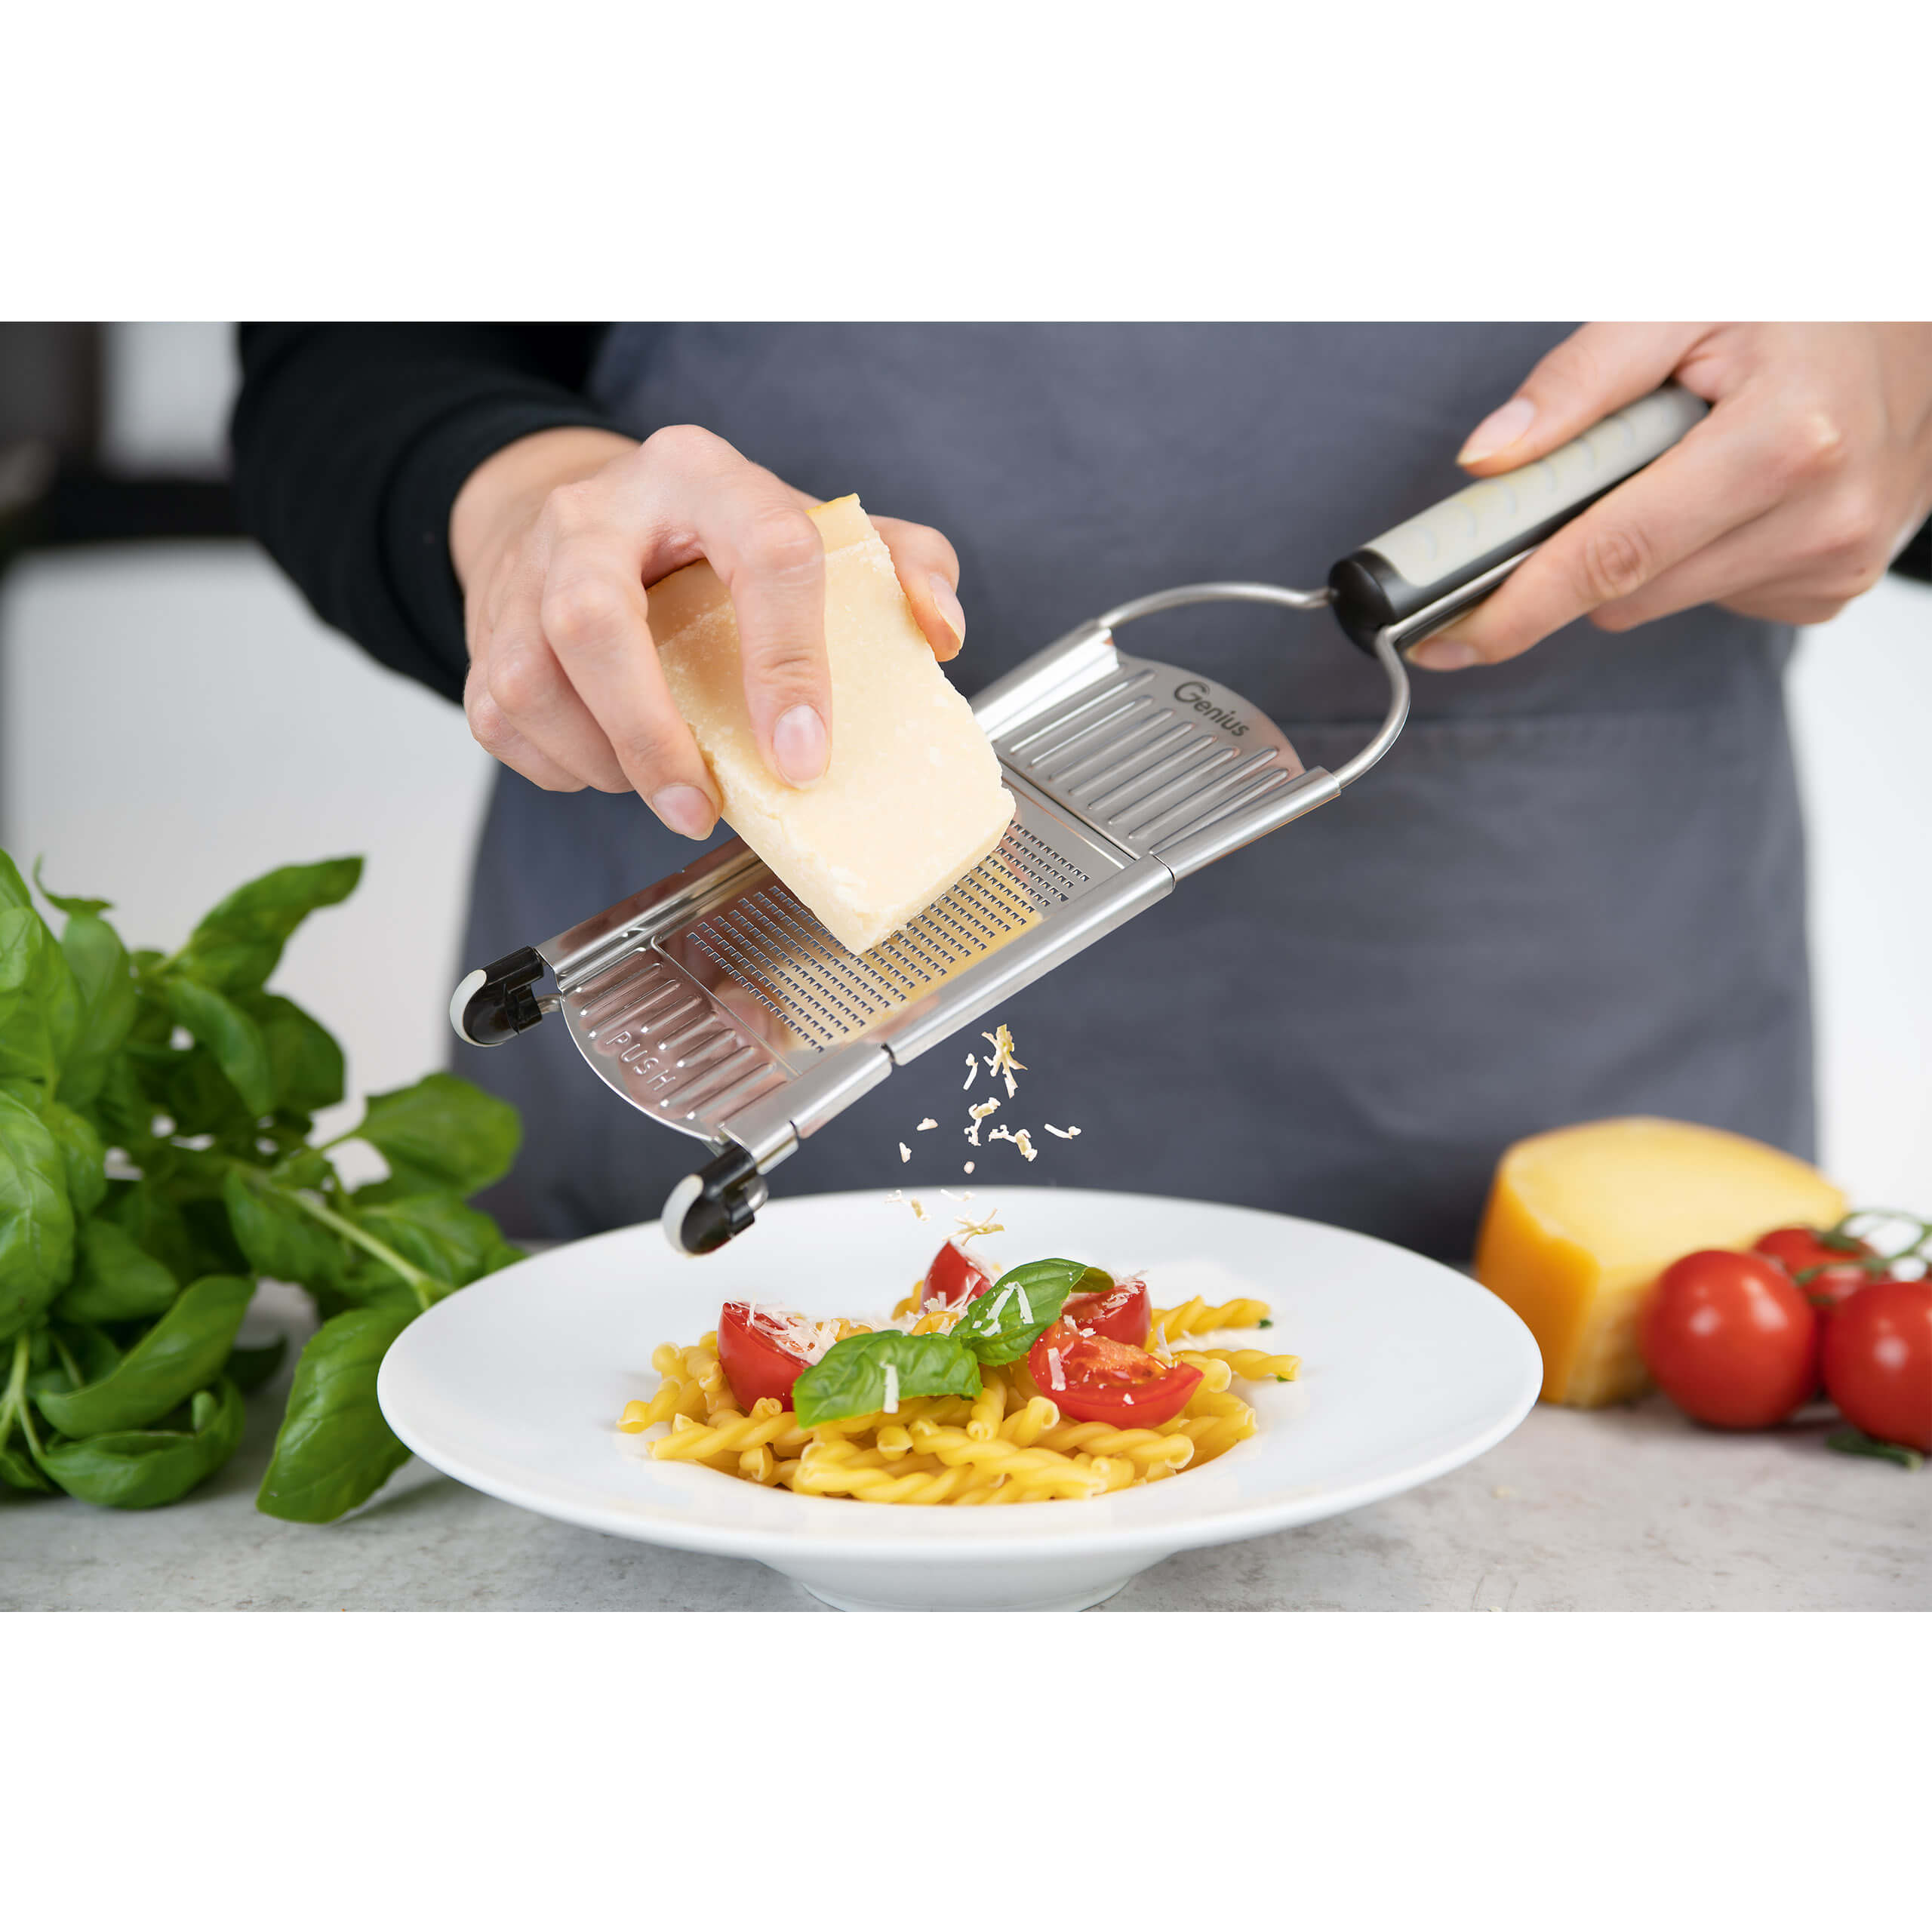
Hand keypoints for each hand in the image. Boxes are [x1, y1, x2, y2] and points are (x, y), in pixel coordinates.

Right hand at [449, 423, 965, 836]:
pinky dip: (561, 766)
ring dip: (603, 760)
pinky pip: (502, 720)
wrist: (580, 509)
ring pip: (530, 681)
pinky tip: (612, 767)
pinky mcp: (484, 630)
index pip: (765, 552)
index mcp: (702, 477)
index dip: (790, 661)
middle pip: (593, 619)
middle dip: (648, 732)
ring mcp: (526, 572)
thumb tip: (940, 630)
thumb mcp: (811, 523)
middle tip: (699, 806)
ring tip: (663, 787)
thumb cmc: (708, 534)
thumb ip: (898, 562)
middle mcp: (597, 514)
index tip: (806, 755)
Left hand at [1408, 322, 1931, 669]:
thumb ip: (1580, 380)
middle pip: (1626, 592)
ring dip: (1641, 549)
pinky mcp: (1830, 587)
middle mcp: (1820, 517)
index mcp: (1784, 442)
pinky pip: (1713, 596)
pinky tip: (1729, 491)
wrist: (1916, 322)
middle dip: (1574, 555)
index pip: (1612, 553)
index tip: (1446, 638)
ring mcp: (1833, 562)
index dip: (1518, 604)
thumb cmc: (1801, 302)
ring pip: (1662, 601)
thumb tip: (1489, 457)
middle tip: (1569, 489)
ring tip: (1684, 461)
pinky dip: (1695, 553)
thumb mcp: (1684, 301)